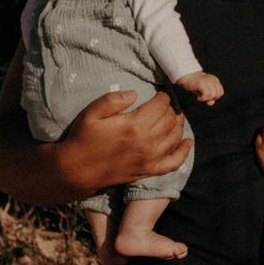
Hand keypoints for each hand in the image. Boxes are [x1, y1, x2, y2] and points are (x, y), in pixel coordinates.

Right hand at [63, 89, 190, 187]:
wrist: (77, 170)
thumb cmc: (83, 139)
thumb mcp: (91, 113)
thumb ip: (113, 99)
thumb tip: (135, 93)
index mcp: (133, 126)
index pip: (160, 106)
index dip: (163, 96)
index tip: (160, 93)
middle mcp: (145, 143)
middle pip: (170, 119)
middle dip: (170, 109)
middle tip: (165, 104)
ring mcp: (149, 159)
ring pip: (175, 137)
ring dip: (178, 124)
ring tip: (175, 116)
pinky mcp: (148, 171)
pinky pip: (174, 162)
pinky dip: (184, 152)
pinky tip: (187, 141)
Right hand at [176, 71, 224, 104]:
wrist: (186, 76)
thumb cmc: (195, 84)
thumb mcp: (204, 91)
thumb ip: (209, 96)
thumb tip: (211, 103)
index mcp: (215, 80)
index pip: (220, 92)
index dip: (214, 97)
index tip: (207, 96)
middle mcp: (212, 80)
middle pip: (217, 94)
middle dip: (211, 98)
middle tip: (203, 97)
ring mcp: (207, 81)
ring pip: (213, 95)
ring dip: (206, 99)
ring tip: (200, 97)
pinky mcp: (201, 83)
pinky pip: (207, 95)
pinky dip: (202, 99)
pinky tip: (198, 98)